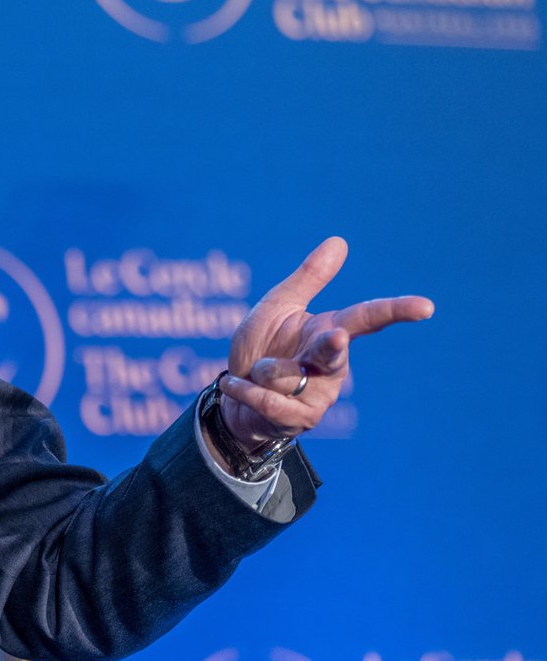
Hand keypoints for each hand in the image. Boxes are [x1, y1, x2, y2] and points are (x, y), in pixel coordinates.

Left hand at [219, 237, 432, 448]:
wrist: (233, 395)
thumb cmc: (261, 346)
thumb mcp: (278, 306)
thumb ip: (308, 278)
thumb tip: (339, 240)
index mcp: (329, 331)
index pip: (368, 318)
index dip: (396, 310)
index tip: (426, 307)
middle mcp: (331, 366)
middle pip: (333, 350)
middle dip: (331, 345)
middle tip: (334, 337)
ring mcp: (319, 396)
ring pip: (285, 375)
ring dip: (260, 370)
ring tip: (255, 371)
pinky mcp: (300, 420)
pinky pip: (268, 400)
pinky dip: (244, 388)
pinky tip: (234, 383)